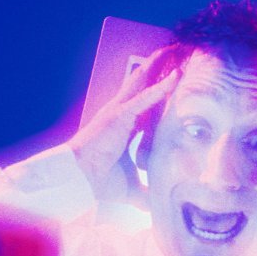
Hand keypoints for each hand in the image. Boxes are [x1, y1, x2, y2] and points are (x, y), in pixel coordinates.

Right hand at [68, 45, 180, 200]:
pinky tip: (176, 75)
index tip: (176, 80)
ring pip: (144, 81)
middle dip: (160, 68)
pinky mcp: (120, 115)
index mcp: (124, 127)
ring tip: (177, 49)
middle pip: (144, 85)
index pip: (147, 104)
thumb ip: (147, 194)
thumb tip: (161, 206)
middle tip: (178, 53)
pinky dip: (162, 86)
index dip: (161, 91)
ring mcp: (120, 112)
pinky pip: (145, 97)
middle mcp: (122, 114)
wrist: (78, 179)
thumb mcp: (132, 189)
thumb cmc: (98, 181)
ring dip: (161, 65)